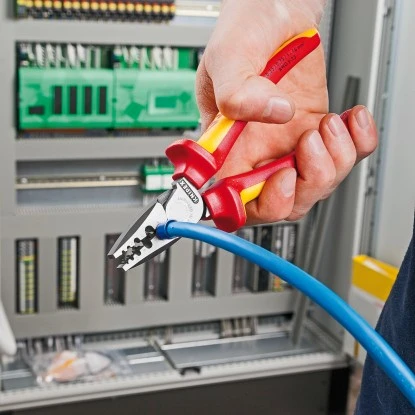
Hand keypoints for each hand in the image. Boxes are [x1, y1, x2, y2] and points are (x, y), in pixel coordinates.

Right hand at [196, 0, 377, 222]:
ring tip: (326, 121)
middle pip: (282, 203)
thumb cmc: (245, 30)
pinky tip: (350, 118)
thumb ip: (237, 90)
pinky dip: (357, 142)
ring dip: (333, 159)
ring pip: (317, 185)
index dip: (254, 205)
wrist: (278, 12)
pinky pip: (345, 157)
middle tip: (307, 146)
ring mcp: (289, 144)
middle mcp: (258, 151)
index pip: (232, 199)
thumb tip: (271, 115)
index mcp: (226, 145)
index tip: (278, 180)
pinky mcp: (317, 132)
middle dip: (305, 185)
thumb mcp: (228, 55)